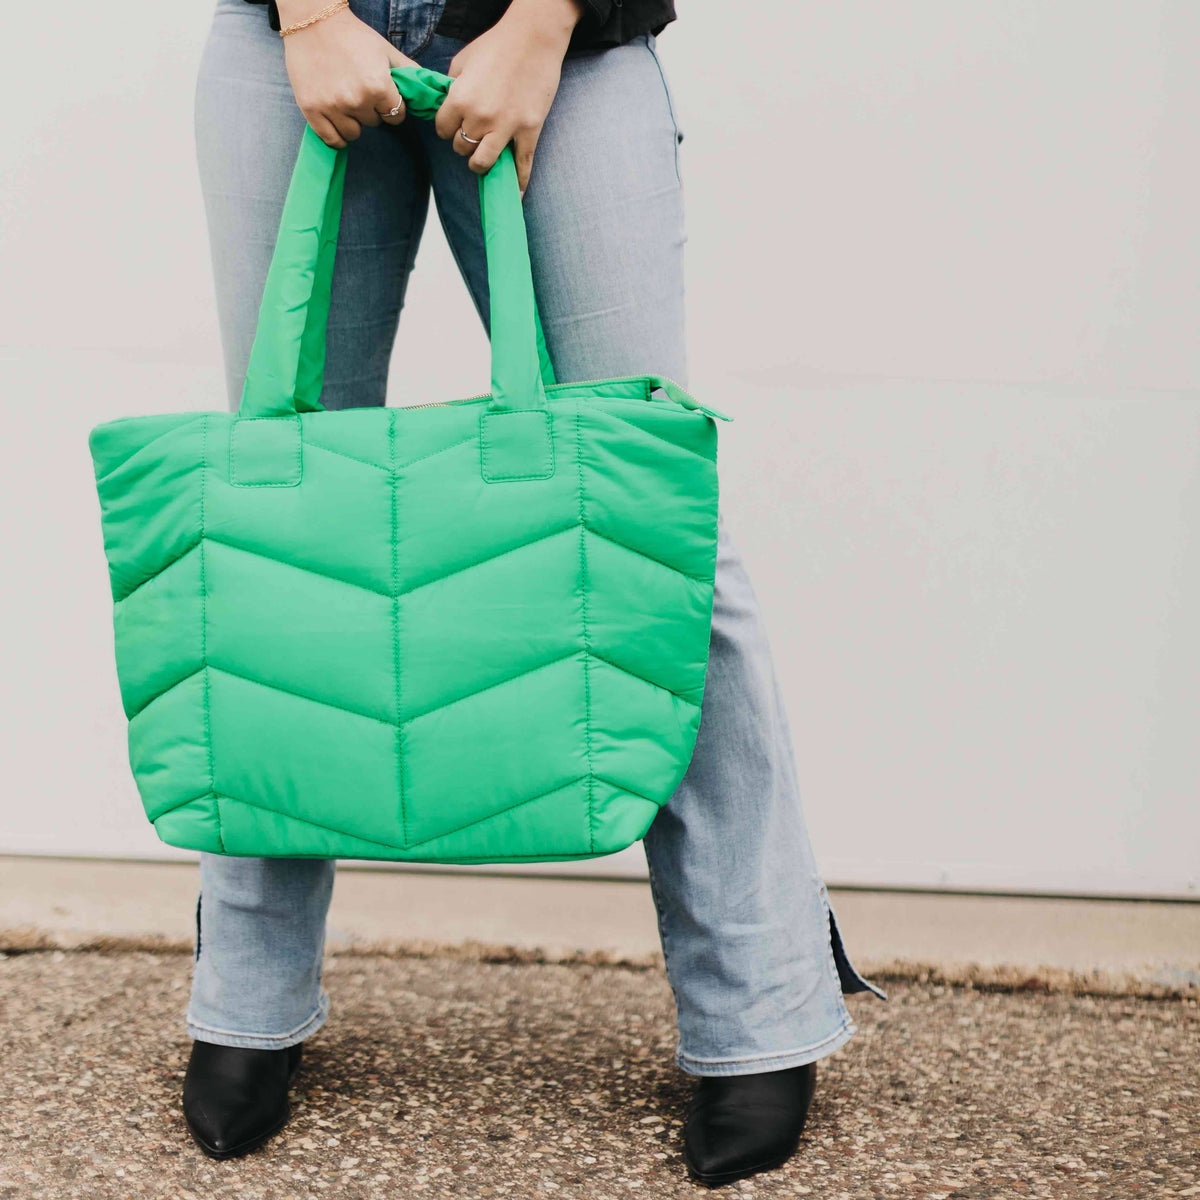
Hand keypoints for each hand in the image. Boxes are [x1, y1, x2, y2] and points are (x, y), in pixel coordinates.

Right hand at [278, 0, 417, 147]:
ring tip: (345, 100)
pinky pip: (332, 140)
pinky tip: (337, 121)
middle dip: (371, 111)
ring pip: (354, 134)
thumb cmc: (353, 35)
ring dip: (353, 122)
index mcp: (378, 86)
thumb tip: (430, 88)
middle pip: (374, 124)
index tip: (382, 96)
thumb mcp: (386, 50)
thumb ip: (409, 71)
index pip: (396, 116)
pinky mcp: (312, 110)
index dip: (391, 107)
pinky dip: (337, 135)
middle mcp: (357, 100)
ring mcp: (333, 107)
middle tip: (358, 90)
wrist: (312, 22)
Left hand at [434, 0, 585, 191]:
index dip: (447, 128)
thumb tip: (448, 107)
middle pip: (460, 148)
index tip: (454, 125)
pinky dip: (518, 183)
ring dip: (479, 163)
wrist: (534, 37)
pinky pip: (521, 166)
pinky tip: (516, 195)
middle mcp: (479, 118)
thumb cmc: (497, 44)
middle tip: (472, 135)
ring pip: (482, 163)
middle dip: (463, 143)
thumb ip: (452, 88)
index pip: (442, 131)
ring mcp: (505, 127)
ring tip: (483, 157)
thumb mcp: (462, 61)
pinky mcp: (528, 131)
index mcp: (459, 99)